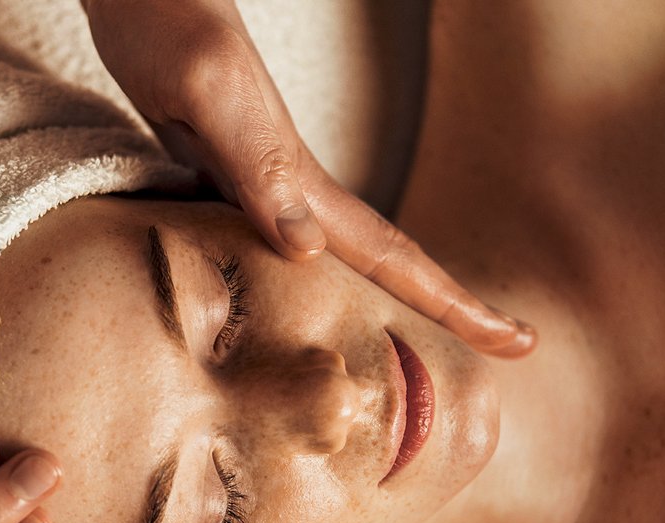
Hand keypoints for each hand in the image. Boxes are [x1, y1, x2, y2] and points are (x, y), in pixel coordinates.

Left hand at [81, 0, 535, 356]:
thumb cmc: (172, 35)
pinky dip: (309, 292)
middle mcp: (297, 197)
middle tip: (512, 347)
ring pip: (338, 268)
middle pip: (386, 267)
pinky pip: (278, 259)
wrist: (147, 2)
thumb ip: (260, 168)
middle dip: (448, 310)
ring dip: (385, 306)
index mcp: (306, 184)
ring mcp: (267, 196)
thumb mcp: (213, 94)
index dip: (455, 304)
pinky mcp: (230, 192)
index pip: (396, 257)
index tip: (517, 340)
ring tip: (418, 346)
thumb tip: (308, 250)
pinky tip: (308, 308)